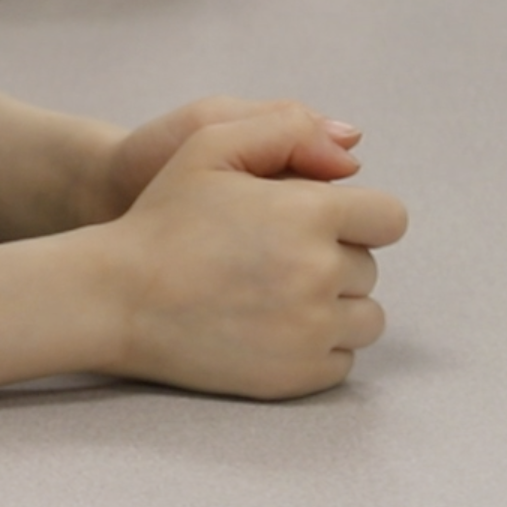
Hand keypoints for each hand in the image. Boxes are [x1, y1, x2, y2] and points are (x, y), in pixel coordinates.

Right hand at [101, 104, 407, 398]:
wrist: (118, 296)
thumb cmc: (163, 216)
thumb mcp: (208, 145)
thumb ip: (285, 130)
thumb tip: (354, 154)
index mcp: (309, 213)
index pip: (389, 218)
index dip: (354, 213)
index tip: (312, 218)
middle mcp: (321, 274)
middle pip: (369, 267)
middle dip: (331, 256)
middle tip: (269, 253)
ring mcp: (313, 331)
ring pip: (365, 318)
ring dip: (333, 303)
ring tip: (271, 290)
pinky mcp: (300, 376)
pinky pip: (342, 360)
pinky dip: (316, 344)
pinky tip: (267, 325)